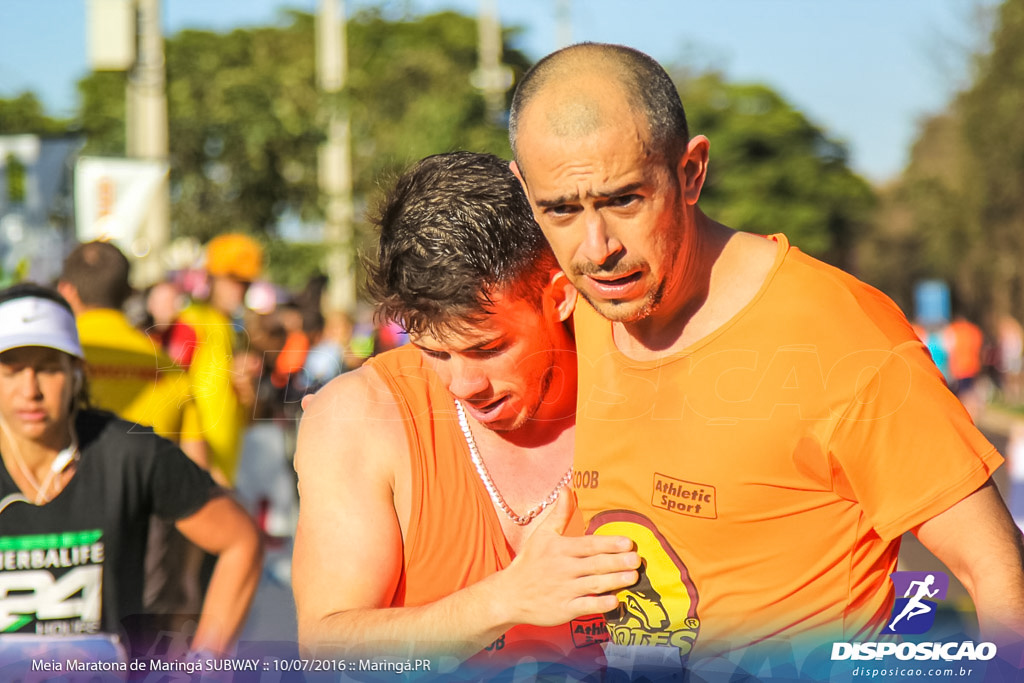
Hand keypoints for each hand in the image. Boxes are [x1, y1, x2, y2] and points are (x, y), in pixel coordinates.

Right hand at [490, 489, 637, 627]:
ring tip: (633, 577)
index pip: (588, 545)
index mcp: (560, 549)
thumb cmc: (529, 562)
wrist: (509, 594)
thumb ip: (559, 514)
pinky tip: (615, 600)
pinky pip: (585, 606)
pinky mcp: (563, 610)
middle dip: (617, 562)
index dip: (608, 544)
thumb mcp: (542, 534)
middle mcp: (563, 569)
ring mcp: (563, 590)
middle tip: (637, 560)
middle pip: (595, 564)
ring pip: (594, 585)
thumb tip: (567, 488)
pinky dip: (600, 604)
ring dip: (615, 581)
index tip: (628, 542)